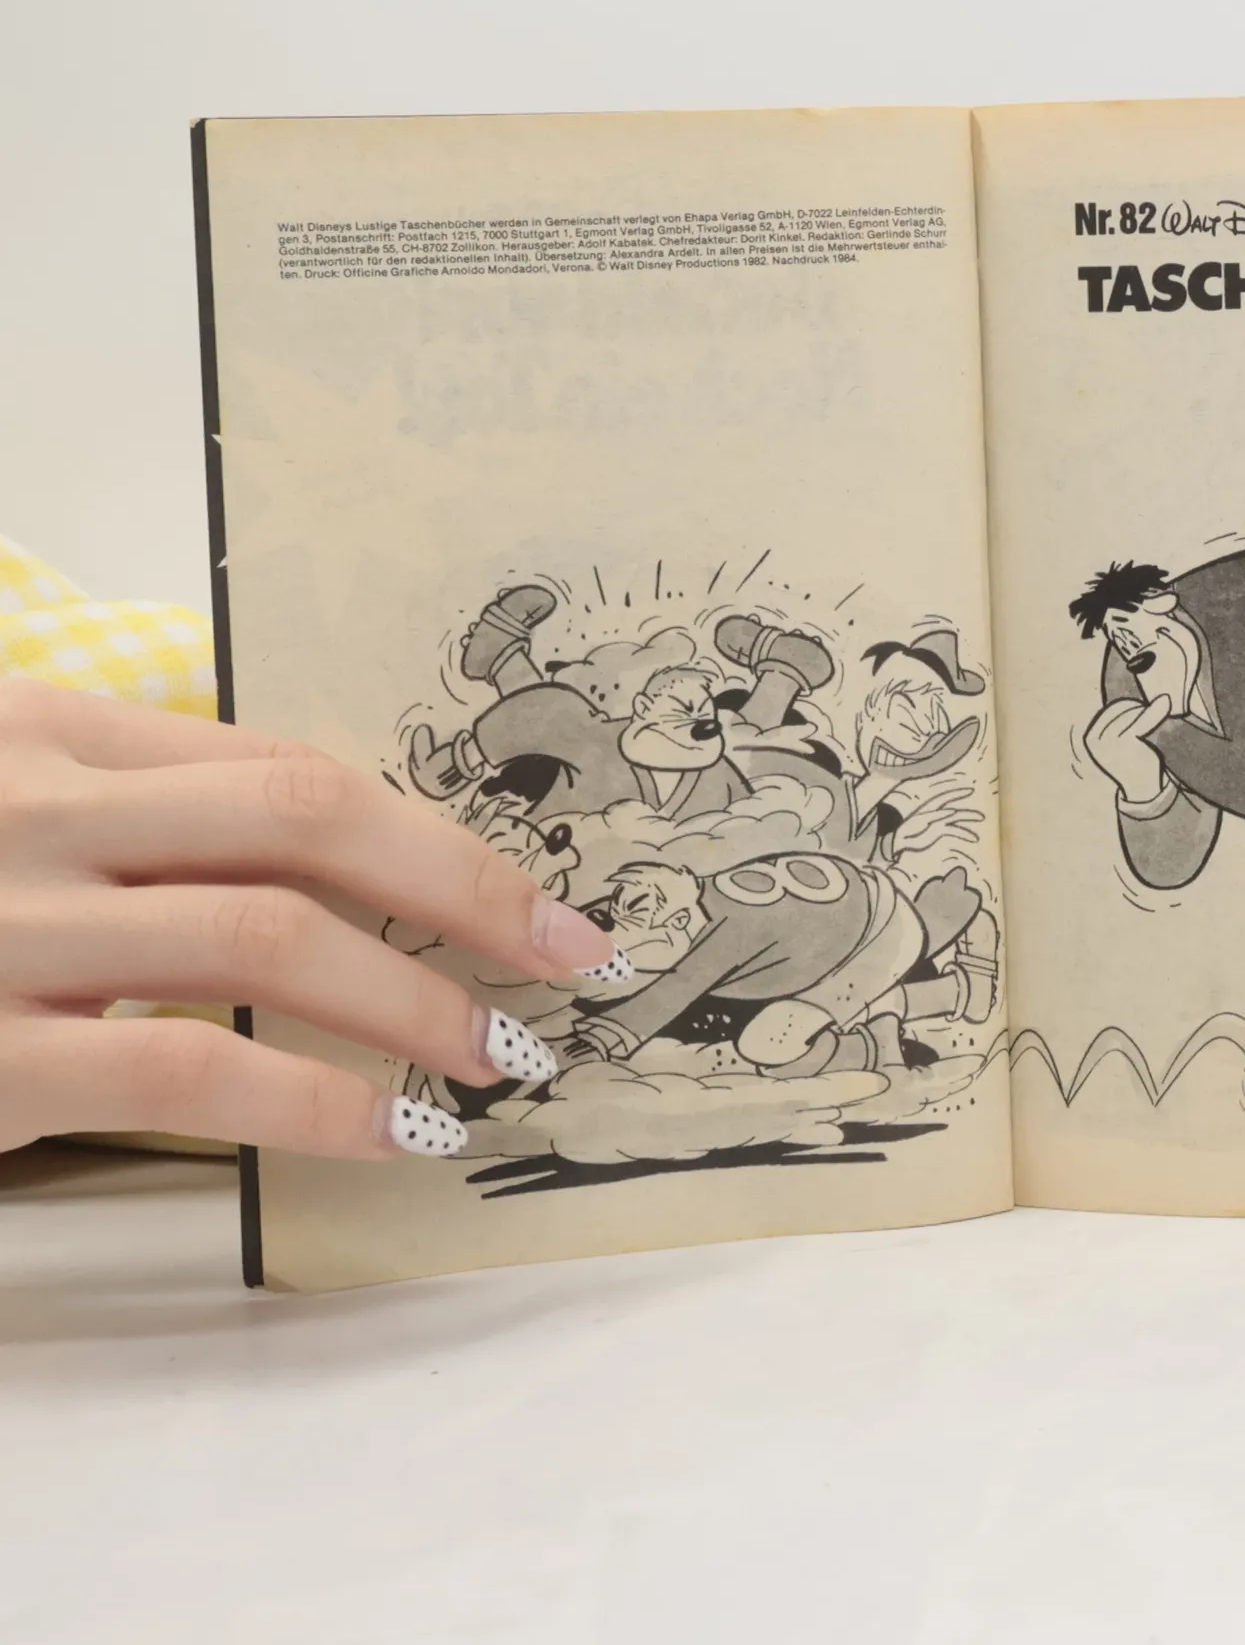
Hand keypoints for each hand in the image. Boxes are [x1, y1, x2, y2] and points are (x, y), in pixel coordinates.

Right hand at [0, 681, 613, 1158]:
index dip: (434, 830)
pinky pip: (189, 1065)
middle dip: (465, 888)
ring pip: (267, 933)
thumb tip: (334, 870)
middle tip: (570, 957)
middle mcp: (30, 805)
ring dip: (413, 997)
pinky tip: (395, 1131)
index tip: (537, 892)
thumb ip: (138, 817)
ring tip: (499, 1054)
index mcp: (48, 731)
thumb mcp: (8, 812)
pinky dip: (317, 1099)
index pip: (289, 764)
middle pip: (304, 819)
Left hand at [889, 779, 986, 857]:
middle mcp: (938, 813)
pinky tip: (972, 837)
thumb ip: (938, 816)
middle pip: (956, 810)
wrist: (900, 840)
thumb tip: (953, 811)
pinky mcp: (940, 831)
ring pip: (957, 820)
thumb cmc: (908, 829)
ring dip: (967, 821)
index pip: (947, 797)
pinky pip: (954, 831)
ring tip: (980, 823)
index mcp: (932, 807)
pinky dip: (963, 833)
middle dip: (967, 811)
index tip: (970, 790)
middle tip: (980, 814)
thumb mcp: (923, 820)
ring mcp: (940, 822)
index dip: (958, 793)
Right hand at [1084, 695, 1172, 804]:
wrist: (1141, 789)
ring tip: (1154, 723)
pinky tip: (1165, 702)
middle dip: (1136, 711)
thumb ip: (1117, 721)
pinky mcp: (1126, 742)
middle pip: (1119, 710)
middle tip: (1148, 723)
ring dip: (1146, 713)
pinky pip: (1143, 720)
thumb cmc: (1130, 761)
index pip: (1110, 711)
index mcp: (1089, 738)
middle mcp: (1095, 740)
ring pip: (1132, 714)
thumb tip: (1126, 681)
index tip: (1140, 717)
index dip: (1127, 709)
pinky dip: (1156, 711)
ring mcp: (1110, 741)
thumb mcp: (1118, 740)